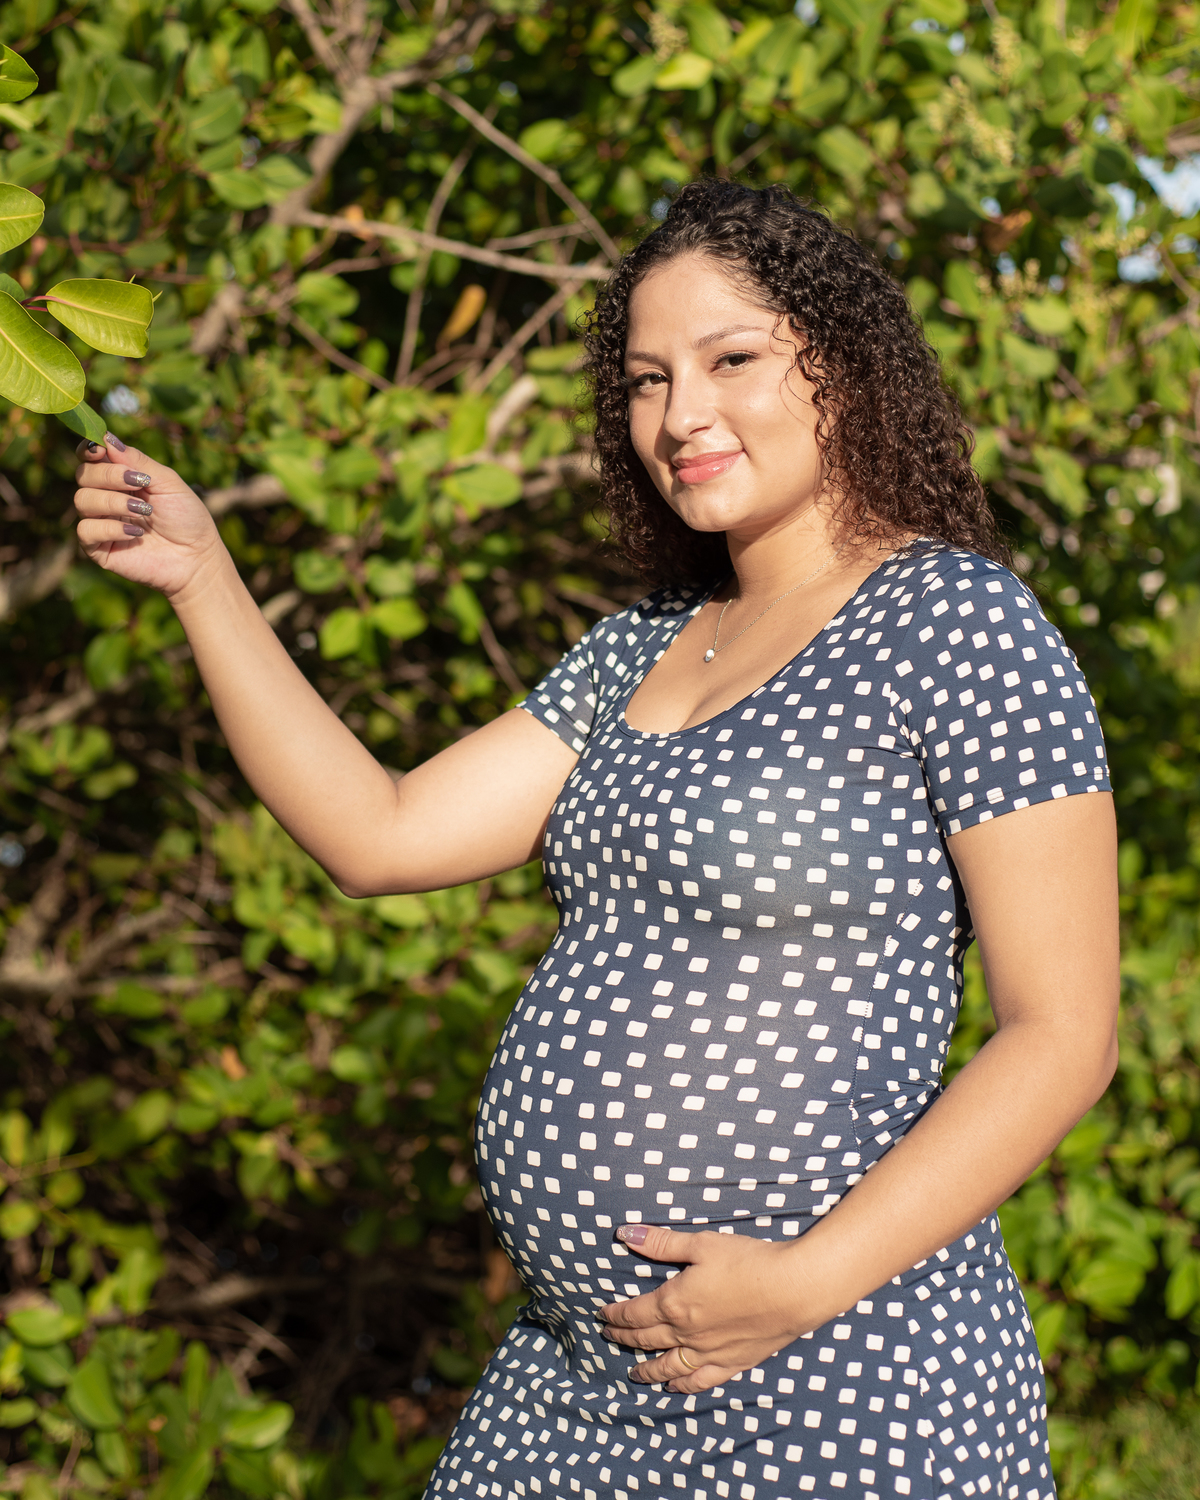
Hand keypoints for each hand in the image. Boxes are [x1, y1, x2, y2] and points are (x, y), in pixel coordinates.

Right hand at [73, 434, 226, 599]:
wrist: (197, 557)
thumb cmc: (186, 518)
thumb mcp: (167, 482)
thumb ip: (138, 461)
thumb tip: (107, 438)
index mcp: (119, 479)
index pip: (90, 458)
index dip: (90, 450)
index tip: (100, 449)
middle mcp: (105, 498)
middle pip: (83, 475)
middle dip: (109, 475)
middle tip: (139, 483)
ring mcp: (101, 523)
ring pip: (82, 500)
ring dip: (113, 501)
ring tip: (145, 511)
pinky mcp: (99, 549)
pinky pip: (85, 530)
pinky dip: (110, 528)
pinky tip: (136, 533)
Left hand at [599, 1224, 812, 1393]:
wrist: (792, 1290)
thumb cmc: (747, 1262)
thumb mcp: (701, 1245)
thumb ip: (661, 1243)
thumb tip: (625, 1234)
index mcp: (674, 1303)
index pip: (634, 1313)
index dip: (616, 1315)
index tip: (603, 1315)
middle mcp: (686, 1334)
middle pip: (646, 1340)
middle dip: (623, 1338)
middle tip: (608, 1337)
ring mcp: (709, 1353)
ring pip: (668, 1367)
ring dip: (647, 1370)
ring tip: (633, 1373)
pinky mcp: (732, 1363)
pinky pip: (700, 1381)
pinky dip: (682, 1386)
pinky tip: (674, 1388)